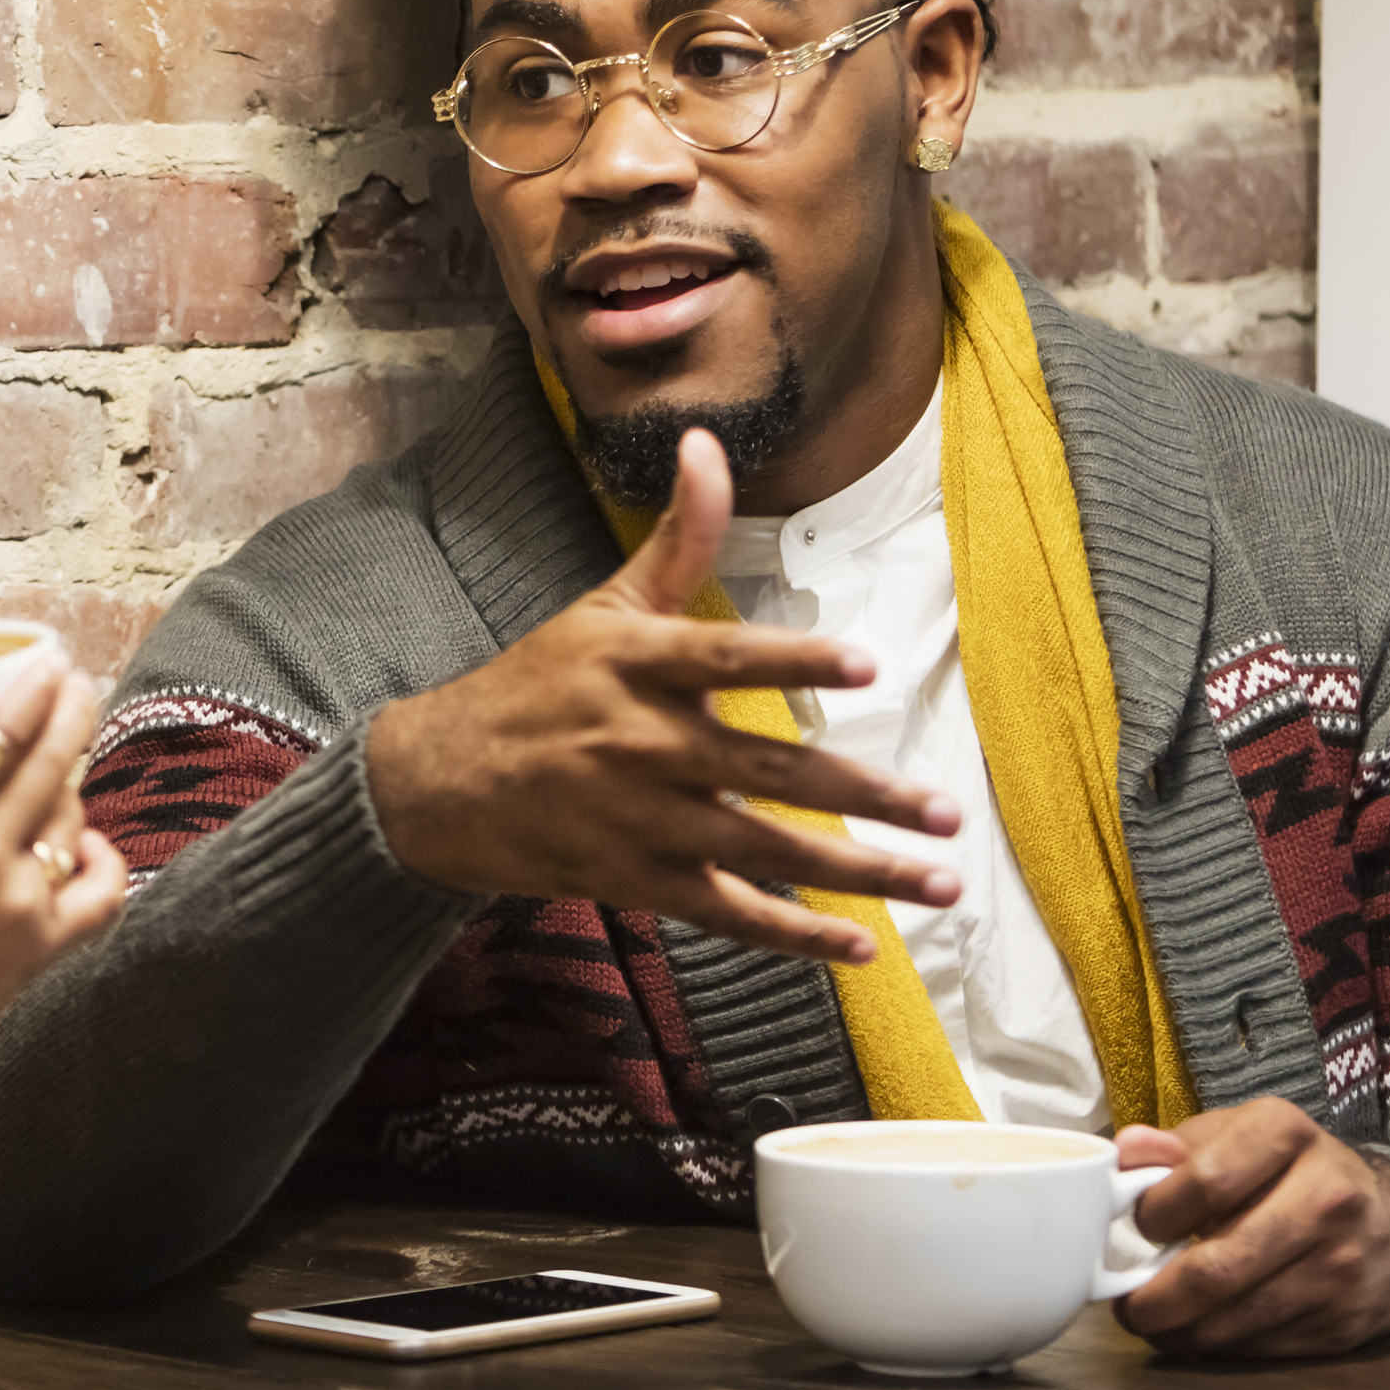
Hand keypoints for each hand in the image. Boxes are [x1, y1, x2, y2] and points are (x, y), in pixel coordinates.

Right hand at [0, 657, 127, 1131]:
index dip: (35, 689)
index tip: (48, 661)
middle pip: (50, 761)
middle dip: (71, 712)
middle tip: (74, 684)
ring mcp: (17, 900)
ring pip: (70, 818)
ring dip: (72, 783)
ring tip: (61, 761)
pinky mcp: (37, 947)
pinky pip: (98, 894)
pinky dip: (100, 862)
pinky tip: (86, 844)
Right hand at [360, 426, 963, 960]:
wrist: (442, 782)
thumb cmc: (539, 684)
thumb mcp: (605, 604)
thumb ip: (678, 536)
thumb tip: (708, 443)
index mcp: (637, 666)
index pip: (725, 659)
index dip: (794, 663)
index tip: (865, 665)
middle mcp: (643, 745)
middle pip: (768, 772)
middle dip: (866, 795)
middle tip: (947, 809)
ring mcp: (643, 820)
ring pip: (765, 850)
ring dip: (859, 872)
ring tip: (939, 879)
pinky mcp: (638, 880)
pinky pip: (730, 912)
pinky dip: (796, 937)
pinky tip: (863, 945)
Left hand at [1113, 1098, 1389, 1357]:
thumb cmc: (1296, 1173)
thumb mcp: (1244, 1135)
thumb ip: (1180, 1144)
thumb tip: (1126, 1151)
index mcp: (1288, 1135)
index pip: (1205, 1181)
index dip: (1154, 1213)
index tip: (1136, 1228)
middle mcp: (1325, 1199)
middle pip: (1217, 1267)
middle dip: (1155, 1298)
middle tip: (1127, 1305)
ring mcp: (1340, 1266)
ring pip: (1234, 1318)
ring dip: (1178, 1331)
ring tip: (1154, 1322)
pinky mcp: (1344, 1322)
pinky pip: (1260, 1347)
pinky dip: (1218, 1346)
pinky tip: (1200, 1332)